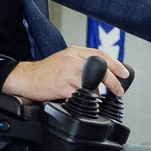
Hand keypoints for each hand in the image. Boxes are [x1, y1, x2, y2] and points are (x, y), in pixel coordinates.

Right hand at [2, 46, 128, 102]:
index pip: (101, 55)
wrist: (26, 78)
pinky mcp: (62, 86)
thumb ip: (82, 64)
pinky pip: (79, 94)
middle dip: (113, 81)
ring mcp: (67, 72)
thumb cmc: (45, 72)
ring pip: (92, 82)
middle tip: (119, 90)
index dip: (116, 64)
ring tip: (95, 96)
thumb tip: (101, 80)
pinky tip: (79, 99)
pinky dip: (83, 99)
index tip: (124, 74)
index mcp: (74, 51)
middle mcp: (72, 59)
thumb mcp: (65, 60)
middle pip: (101, 68)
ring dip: (97, 92)